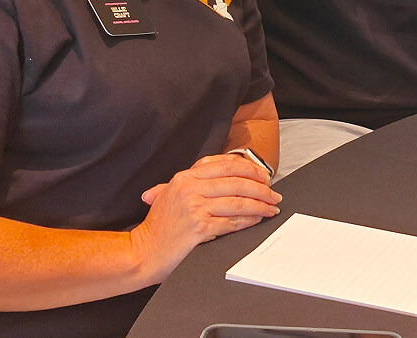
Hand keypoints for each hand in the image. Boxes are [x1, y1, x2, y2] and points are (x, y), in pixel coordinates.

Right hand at [131, 155, 280, 283]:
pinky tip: (257, 219)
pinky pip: (232, 221)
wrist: (142, 252)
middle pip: (236, 181)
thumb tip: (224, 177)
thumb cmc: (158, 227)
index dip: (249, 168)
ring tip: (271, 207)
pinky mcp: (199, 227)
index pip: (225, 164)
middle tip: (274, 193)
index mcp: (185, 177)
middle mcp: (190, 188)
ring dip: (260, 204)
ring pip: (237, 201)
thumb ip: (193, 182)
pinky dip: (249, 220)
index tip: (263, 175)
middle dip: (261, 187)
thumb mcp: (170, 195)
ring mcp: (194, 207)